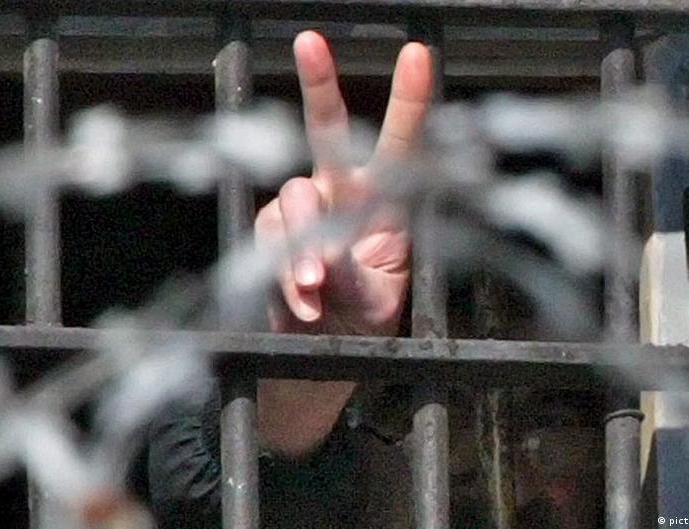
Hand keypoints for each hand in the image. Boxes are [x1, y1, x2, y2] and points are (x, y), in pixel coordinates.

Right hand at [254, 31, 432, 457]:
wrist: (323, 357)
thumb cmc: (364, 322)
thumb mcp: (376, 301)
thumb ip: (352, 276)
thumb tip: (317, 259)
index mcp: (386, 205)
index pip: (401, 147)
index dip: (409, 101)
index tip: (418, 55)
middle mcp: (342, 197)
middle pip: (327, 133)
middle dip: (320, 86)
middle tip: (310, 44)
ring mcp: (302, 214)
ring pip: (293, 196)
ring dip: (302, 240)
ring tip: (315, 287)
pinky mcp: (270, 236)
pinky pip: (270, 239)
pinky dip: (285, 272)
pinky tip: (302, 301)